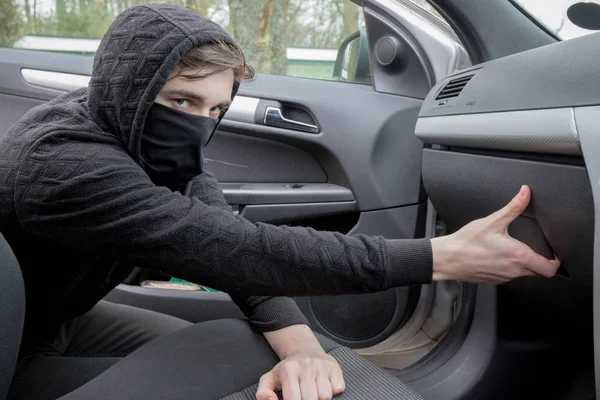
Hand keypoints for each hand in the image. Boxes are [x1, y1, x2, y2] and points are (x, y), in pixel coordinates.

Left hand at [257, 324, 344, 399]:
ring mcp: (321, 366)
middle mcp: (306, 365)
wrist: (304, 349)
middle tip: (303, 396)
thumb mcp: (270, 378)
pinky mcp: (334, 367)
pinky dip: (333, 391)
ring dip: (320, 398)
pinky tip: (324, 385)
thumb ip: (263, 392)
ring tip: (313, 391)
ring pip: (326, 396)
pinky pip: (338, 388)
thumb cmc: (287, 369)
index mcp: (288, 370)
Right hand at [431, 185, 559, 283]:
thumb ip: (513, 207)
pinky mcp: (495, 280)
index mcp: (518, 255)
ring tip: (513, 251)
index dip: (556, 262)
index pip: (549, 268)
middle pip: (539, 272)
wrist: (448, 258)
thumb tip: (524, 194)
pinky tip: (498, 257)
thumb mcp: (493, 221)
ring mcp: (504, 277)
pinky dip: (509, 268)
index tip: (554, 254)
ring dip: (524, 265)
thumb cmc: (467, 242)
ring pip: (524, 274)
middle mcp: (514, 270)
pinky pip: (509, 276)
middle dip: (540, 262)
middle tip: (536, 250)